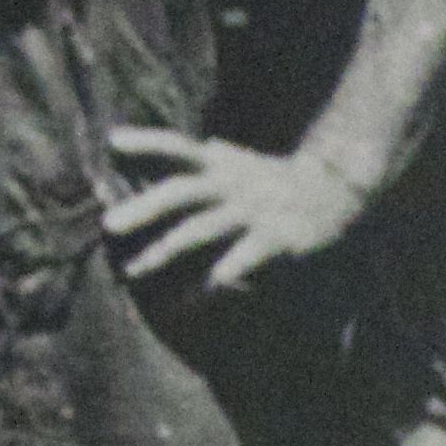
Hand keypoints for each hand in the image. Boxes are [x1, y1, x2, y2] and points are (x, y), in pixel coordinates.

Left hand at [106, 127, 367, 288]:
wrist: (337, 190)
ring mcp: (252, 212)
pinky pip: (234, 264)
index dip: (148, 143)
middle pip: (181, 191)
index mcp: (222, 164)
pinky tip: (183, 303)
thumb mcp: (237, 161)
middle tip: (108, 224)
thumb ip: (198, 157)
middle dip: (144, 208)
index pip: (180, 147)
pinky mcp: (273, 241)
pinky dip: (207, 285)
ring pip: (200, 230)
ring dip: (163, 250)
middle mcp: (232, 185)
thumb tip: (144, 143)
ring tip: (133, 271)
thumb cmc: (275, 179)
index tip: (112, 142)